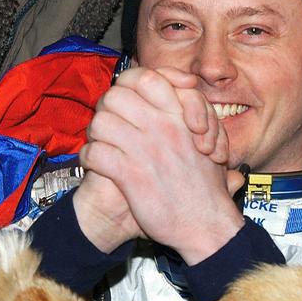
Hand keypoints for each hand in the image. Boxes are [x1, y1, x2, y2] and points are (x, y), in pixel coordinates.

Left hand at [80, 67, 245, 264]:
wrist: (207, 223)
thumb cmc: (206, 184)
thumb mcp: (211, 137)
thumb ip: (194, 111)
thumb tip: (181, 88)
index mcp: (181, 114)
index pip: (144, 77)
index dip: (129, 84)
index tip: (129, 100)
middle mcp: (162, 126)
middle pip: (115, 96)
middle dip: (106, 109)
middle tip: (111, 124)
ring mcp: (145, 150)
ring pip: (100, 123)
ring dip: (96, 134)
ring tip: (102, 144)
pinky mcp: (131, 175)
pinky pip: (95, 153)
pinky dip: (90, 159)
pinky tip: (99, 166)